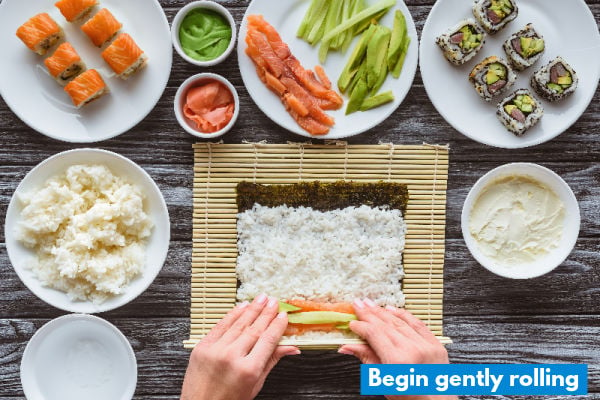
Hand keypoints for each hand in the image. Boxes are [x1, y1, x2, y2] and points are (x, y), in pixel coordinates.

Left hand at [181, 294, 299, 399]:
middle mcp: (231, 357)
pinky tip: (242, 307)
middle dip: (266, 313)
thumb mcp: (255, 385)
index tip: (284, 316)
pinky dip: (232, 315)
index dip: (277, 326)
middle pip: (254, 329)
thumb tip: (292, 348)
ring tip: (261, 298)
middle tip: (274, 301)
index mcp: (248, 370)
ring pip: (238, 324)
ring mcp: (215, 350)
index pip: (268, 340)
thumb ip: (271, 361)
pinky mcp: (202, 347)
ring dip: (251, 309)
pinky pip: (220, 326)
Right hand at [338, 299, 455, 399]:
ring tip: (370, 304)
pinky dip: (404, 314)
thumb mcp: (383, 381)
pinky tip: (392, 309)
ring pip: (400, 321)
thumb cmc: (409, 397)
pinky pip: (417, 323)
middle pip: (385, 325)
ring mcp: (426, 345)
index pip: (374, 334)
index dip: (361, 326)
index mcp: (397, 360)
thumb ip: (366, 358)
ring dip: (383, 311)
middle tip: (357, 304)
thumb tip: (347, 347)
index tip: (352, 323)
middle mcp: (413, 349)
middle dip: (369, 313)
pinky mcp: (435, 344)